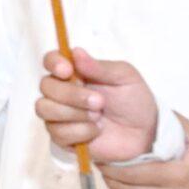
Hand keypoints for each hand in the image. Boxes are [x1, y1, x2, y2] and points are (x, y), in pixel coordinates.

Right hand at [33, 48, 160, 162]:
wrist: (143, 136)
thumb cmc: (134, 103)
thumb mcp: (125, 78)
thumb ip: (100, 67)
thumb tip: (76, 52)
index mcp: (75, 73)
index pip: (51, 60)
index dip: (54, 63)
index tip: (67, 71)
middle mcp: (62, 91)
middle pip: (46, 86)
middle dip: (72, 95)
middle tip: (100, 102)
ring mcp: (58, 114)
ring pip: (45, 109)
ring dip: (75, 113)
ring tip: (98, 117)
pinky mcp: (61, 136)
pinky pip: (58, 132)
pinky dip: (81, 132)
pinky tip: (96, 131)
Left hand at [99, 119, 188, 188]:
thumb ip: (175, 125)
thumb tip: (147, 106)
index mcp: (181, 175)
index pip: (132, 172)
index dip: (114, 164)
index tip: (104, 155)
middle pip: (126, 188)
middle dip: (111, 175)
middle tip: (104, 164)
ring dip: (118, 188)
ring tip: (115, 175)